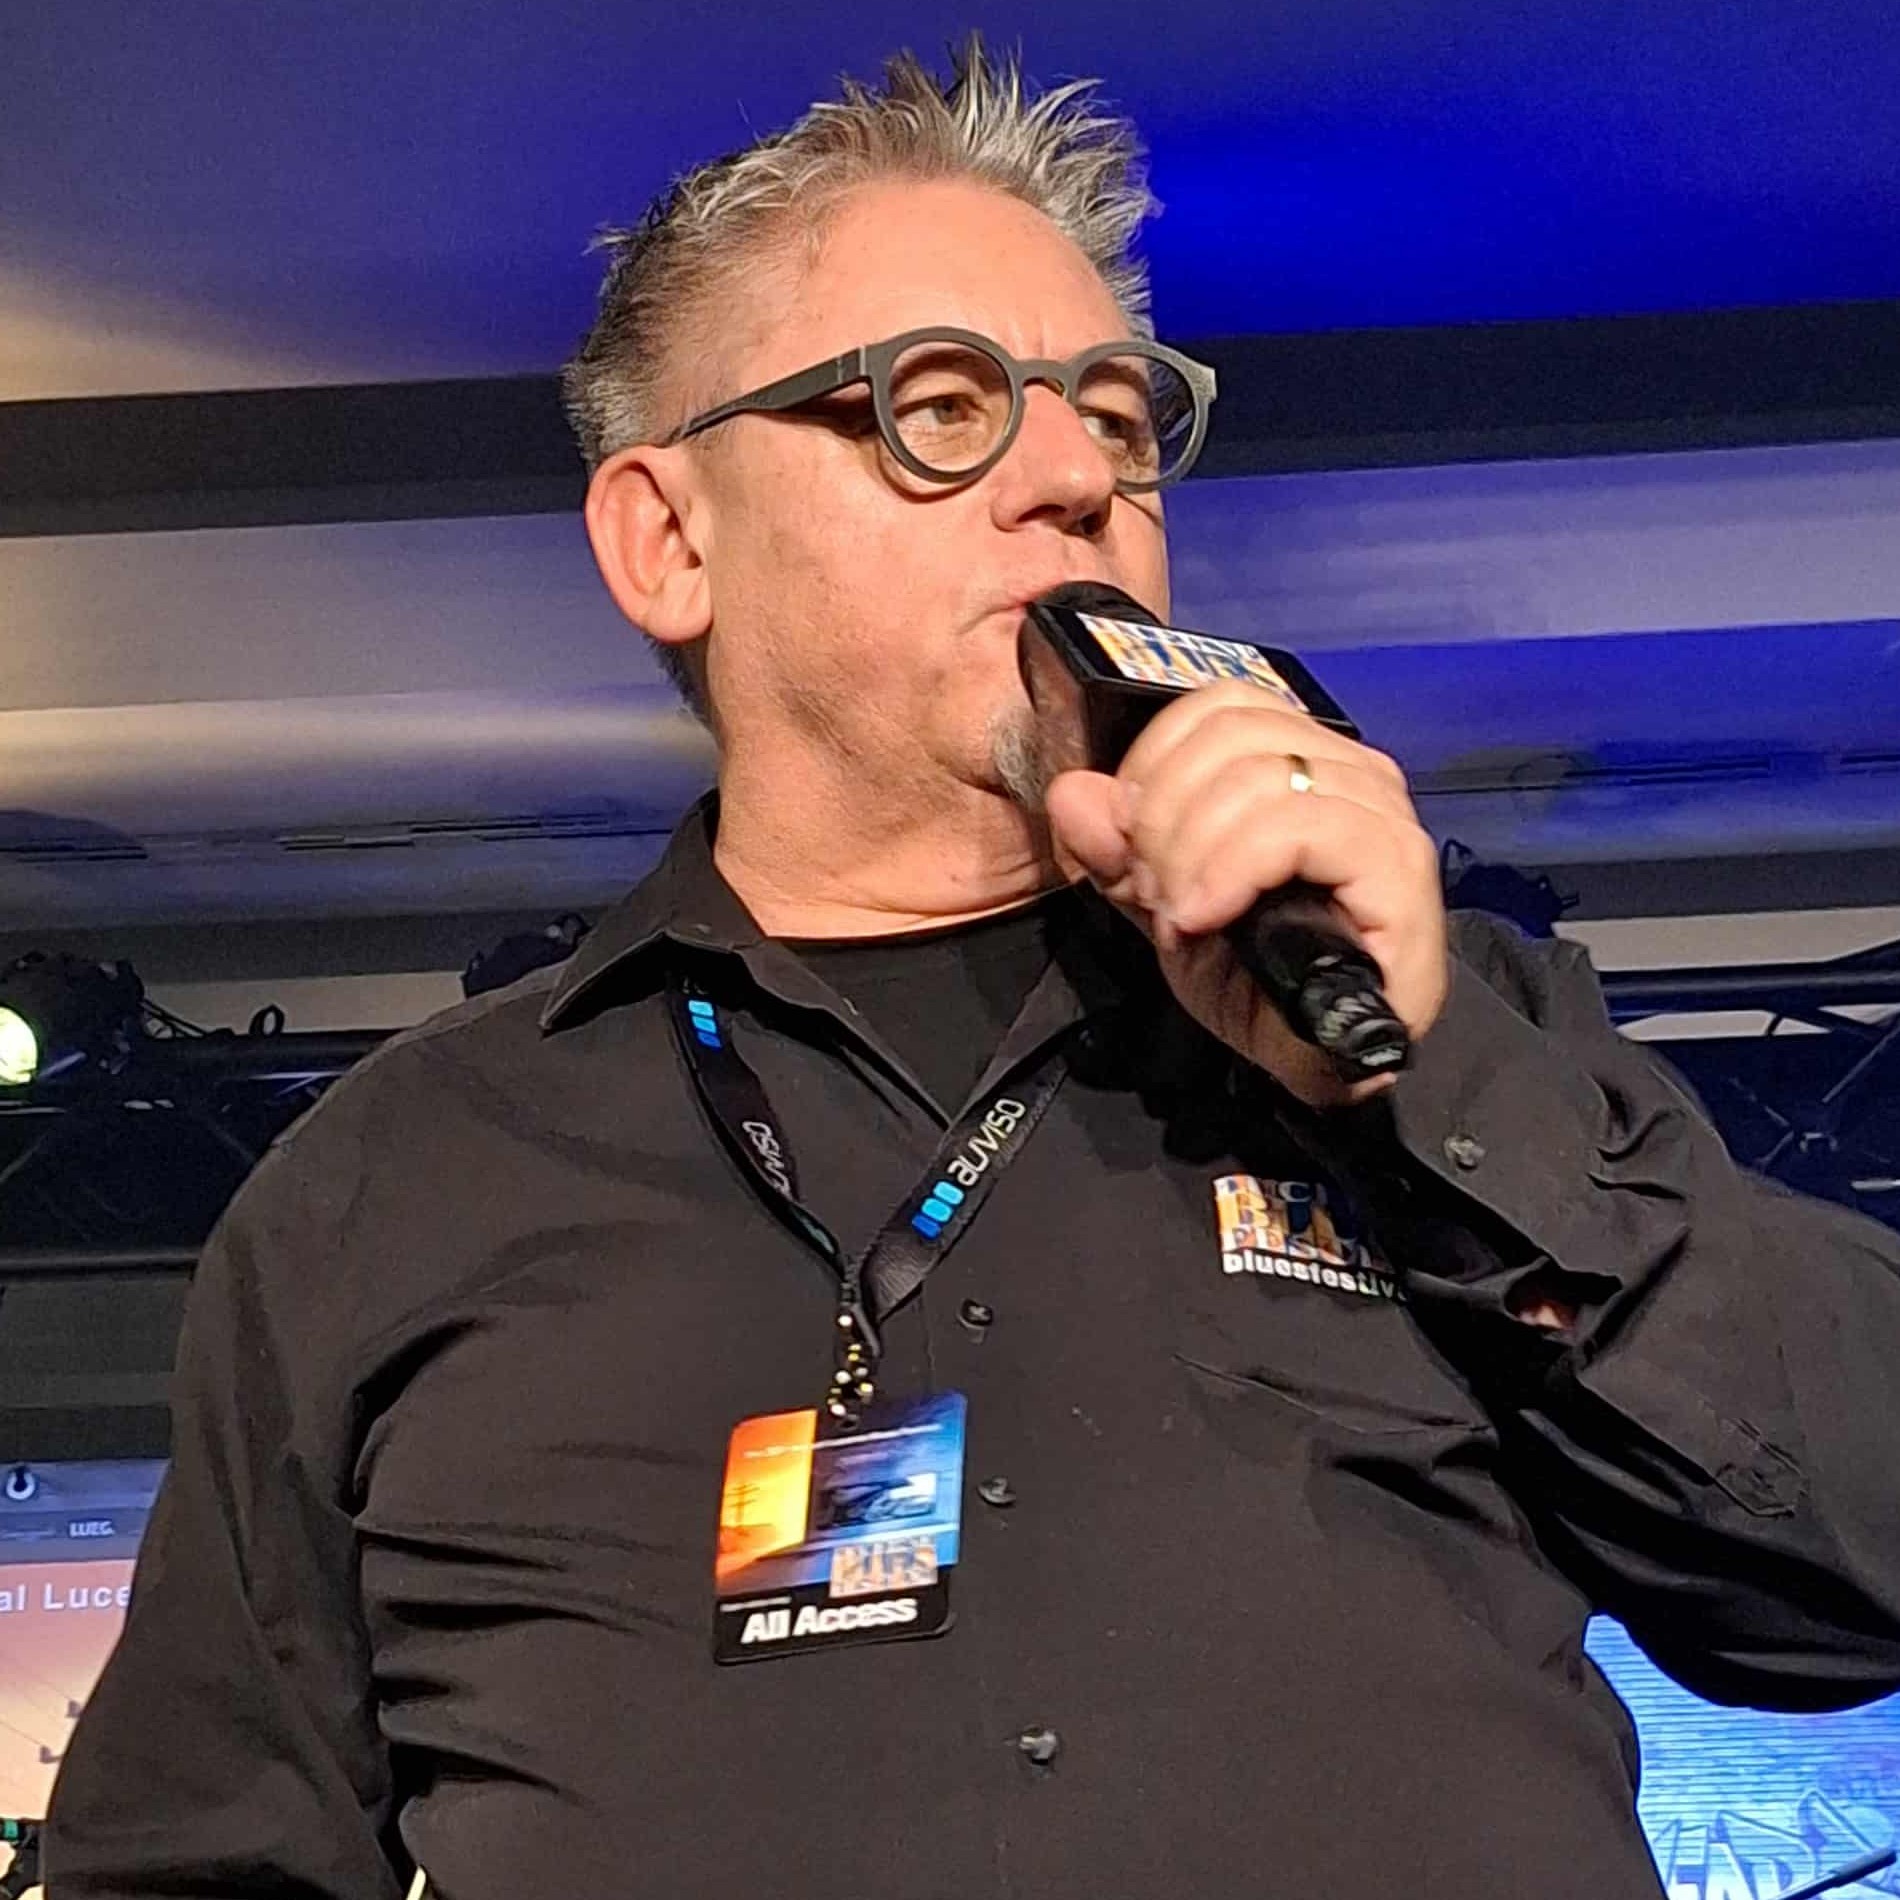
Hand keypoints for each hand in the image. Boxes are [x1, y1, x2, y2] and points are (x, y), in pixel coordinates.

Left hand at [1044, 681, 1450, 1110]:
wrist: (1312, 1062)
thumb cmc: (1255, 981)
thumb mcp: (1163, 903)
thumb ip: (1117, 849)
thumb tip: (1072, 793)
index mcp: (1301, 758)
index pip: (1220, 704)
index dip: (1155, 761)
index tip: (1127, 839)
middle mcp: (1350, 770)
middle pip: (1235, 733)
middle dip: (1166, 814)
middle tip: (1152, 889)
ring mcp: (1381, 811)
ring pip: (1262, 776)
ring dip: (1193, 848)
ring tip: (1179, 912)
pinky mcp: (1396, 862)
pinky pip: (1300, 827)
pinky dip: (1234, 867)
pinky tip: (1205, 914)